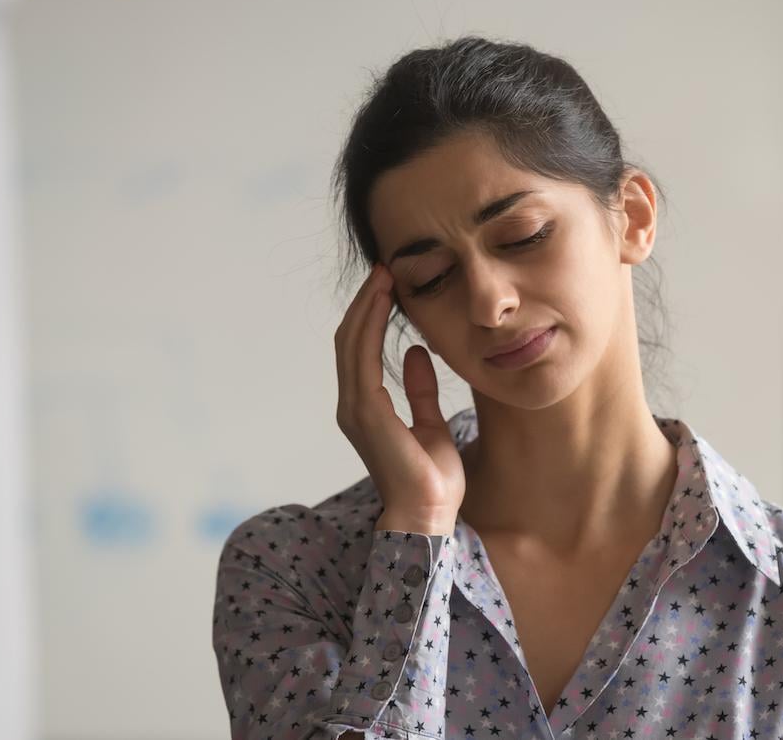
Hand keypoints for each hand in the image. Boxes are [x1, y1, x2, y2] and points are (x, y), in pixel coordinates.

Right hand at [333, 262, 463, 533]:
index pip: (361, 350)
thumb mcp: (432, 425)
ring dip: (367, 305)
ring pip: (352, 343)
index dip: (372, 316)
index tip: (390, 285)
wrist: (429, 514)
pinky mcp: (365, 411)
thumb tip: (417, 355)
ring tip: (384, 275)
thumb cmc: (432, 480)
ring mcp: (355, 408)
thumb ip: (421, 391)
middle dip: (367, 302)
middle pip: (350, 340)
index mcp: (367, 409)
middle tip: (385, 267)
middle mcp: (354, 405)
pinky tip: (385, 302)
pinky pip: (363, 357)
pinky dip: (371, 325)